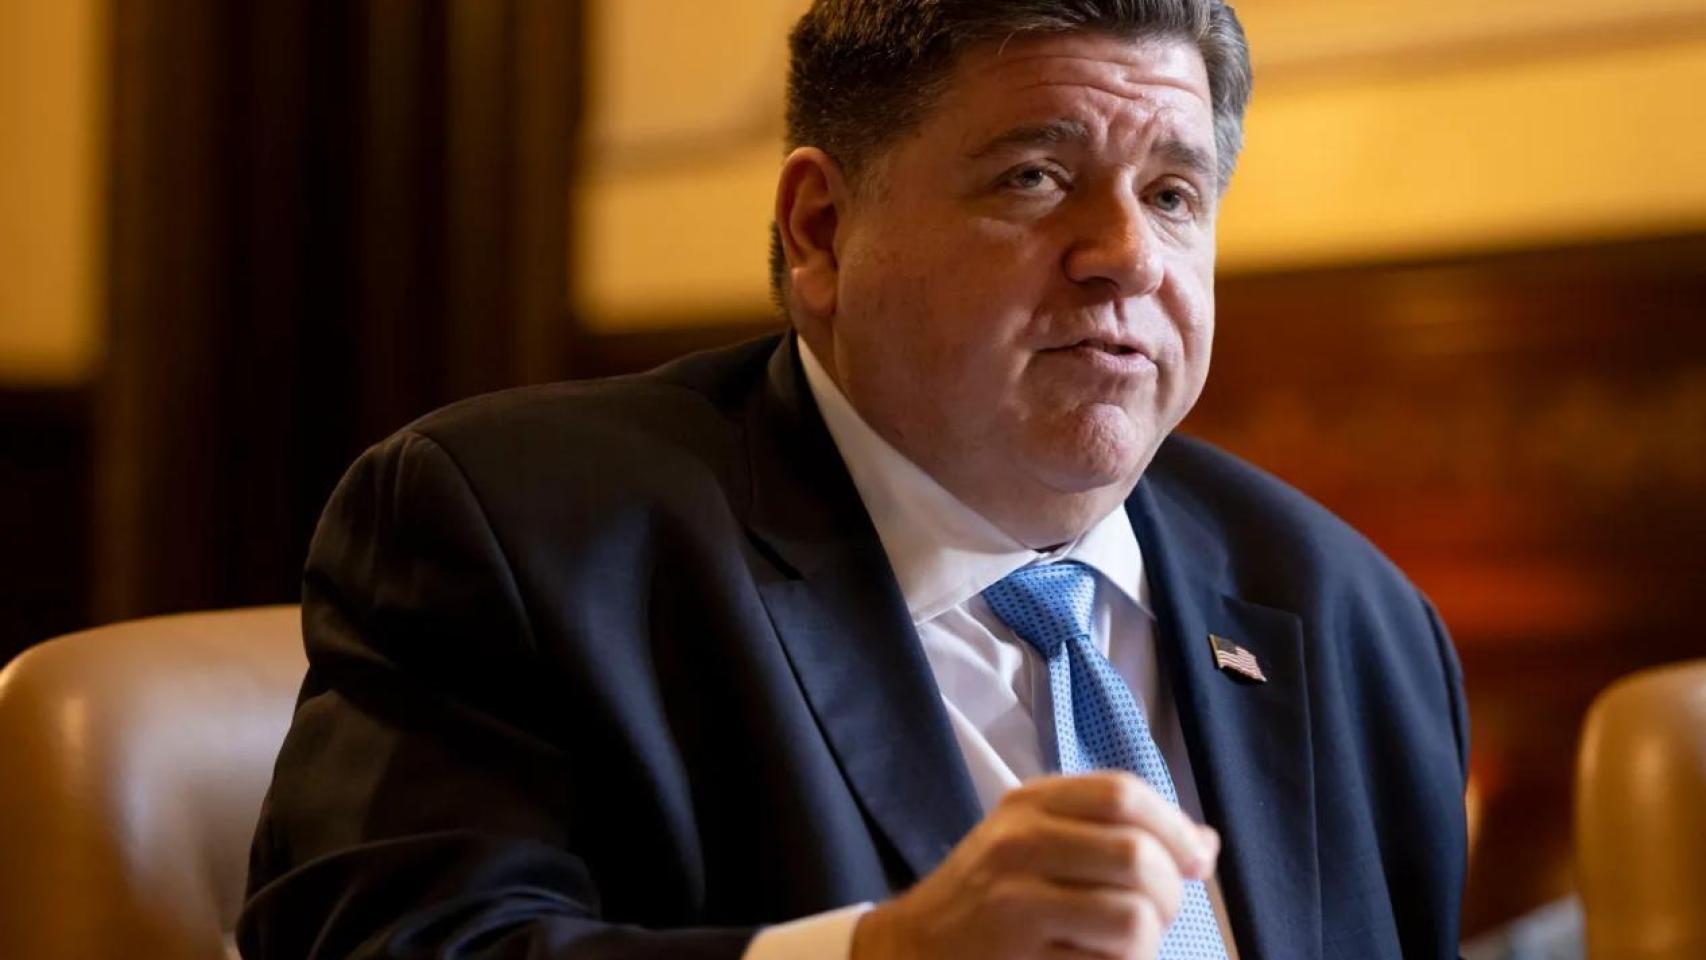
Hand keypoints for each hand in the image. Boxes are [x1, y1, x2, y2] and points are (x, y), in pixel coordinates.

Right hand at [851, 771, 1218, 959]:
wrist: (912, 949)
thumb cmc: (988, 894)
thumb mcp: (1036, 839)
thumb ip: (1114, 832)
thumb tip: (1204, 845)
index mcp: (1028, 805)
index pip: (1123, 794)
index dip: (1174, 828)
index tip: (1193, 861)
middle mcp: (1018, 845)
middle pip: (1137, 856)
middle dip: (1168, 893)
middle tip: (1154, 913)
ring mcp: (1015, 906)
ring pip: (1133, 919)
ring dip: (1147, 942)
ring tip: (1122, 945)